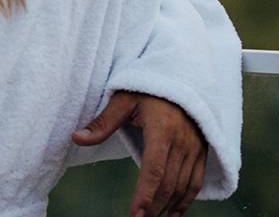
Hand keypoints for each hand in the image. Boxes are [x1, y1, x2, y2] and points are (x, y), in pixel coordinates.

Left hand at [72, 91, 206, 216]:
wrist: (183, 76)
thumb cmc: (148, 88)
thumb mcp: (123, 99)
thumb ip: (102, 122)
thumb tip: (77, 138)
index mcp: (162, 128)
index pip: (154, 169)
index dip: (144, 195)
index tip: (134, 215)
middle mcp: (182, 141)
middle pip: (168, 183)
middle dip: (153, 207)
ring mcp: (195, 148)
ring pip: (183, 187)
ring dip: (168, 208)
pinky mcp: (202, 152)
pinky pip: (196, 182)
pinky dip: (185, 201)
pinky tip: (172, 213)